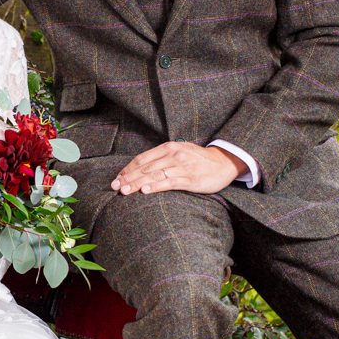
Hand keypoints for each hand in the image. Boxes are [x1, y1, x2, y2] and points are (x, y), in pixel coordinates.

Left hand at [110, 142, 243, 195]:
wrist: (223, 162)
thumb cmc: (199, 159)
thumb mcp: (179, 151)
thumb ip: (162, 157)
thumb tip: (141, 168)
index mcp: (168, 147)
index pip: (142, 158)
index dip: (128, 169)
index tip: (117, 178)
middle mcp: (173, 155)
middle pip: (145, 167)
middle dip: (127, 178)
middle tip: (114, 186)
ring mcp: (182, 167)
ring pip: (154, 175)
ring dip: (136, 184)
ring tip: (123, 191)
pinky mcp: (190, 179)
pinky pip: (169, 183)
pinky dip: (155, 186)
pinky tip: (144, 191)